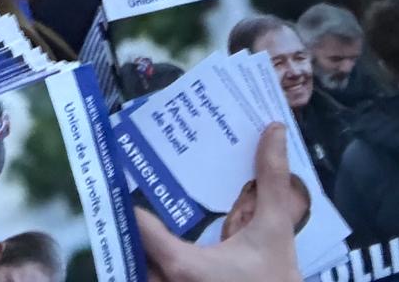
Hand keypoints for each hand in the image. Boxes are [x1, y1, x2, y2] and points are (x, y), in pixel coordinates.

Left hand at [136, 124, 301, 281]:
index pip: (136, 226)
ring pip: (136, 268)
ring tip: (136, 220)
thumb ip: (272, 182)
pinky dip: (147, 264)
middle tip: (125, 194)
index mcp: (182, 265)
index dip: (126, 200)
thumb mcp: (275, 231)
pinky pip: (150, 277)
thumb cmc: (274, 280)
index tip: (123, 175)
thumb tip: (274, 130)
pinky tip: (155, 248)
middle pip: (129, 249)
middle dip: (127, 225)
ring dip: (136, 248)